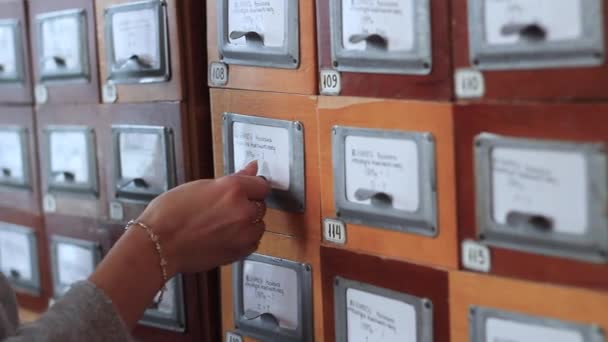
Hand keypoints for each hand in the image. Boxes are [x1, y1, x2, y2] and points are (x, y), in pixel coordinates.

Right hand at [137, 160, 270, 276]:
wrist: (158, 245)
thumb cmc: (170, 214)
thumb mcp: (201, 186)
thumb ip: (233, 178)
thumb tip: (252, 169)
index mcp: (234, 189)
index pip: (262, 184)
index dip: (252, 187)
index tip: (248, 190)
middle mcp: (243, 210)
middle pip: (261, 205)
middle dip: (247, 205)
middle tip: (225, 209)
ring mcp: (243, 233)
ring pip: (258, 225)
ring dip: (247, 224)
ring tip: (222, 224)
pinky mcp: (239, 252)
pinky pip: (252, 242)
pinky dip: (243, 239)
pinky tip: (224, 236)